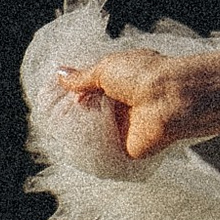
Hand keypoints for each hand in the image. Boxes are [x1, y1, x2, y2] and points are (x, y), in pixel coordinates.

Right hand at [50, 48, 191, 162]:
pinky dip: (88, 149)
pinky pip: (102, 151)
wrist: (170, 101)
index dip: (74, 92)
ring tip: (56, 127)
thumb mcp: (106, 68)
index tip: (52, 95)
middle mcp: (123, 104)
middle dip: (72, 112)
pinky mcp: (126, 148)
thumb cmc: (143, 76)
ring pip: (94, 131)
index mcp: (121, 81)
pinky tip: (69, 144)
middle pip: (91, 111)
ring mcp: (125, 127)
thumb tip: (60, 75)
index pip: (92, 89)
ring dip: (78, 129)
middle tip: (50, 112)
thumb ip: (82, 77)